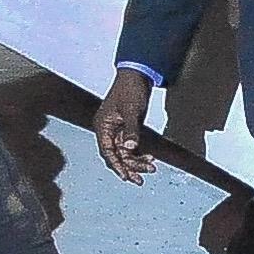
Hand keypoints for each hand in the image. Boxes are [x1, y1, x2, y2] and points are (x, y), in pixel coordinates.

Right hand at [94, 69, 155, 184]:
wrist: (138, 74)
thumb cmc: (130, 88)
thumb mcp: (132, 110)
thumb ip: (131, 130)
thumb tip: (130, 147)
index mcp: (103, 126)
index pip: (107, 152)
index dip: (116, 166)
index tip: (126, 177)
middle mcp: (107, 130)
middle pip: (115, 156)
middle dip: (128, 168)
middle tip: (140, 179)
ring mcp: (117, 130)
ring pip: (124, 153)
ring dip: (136, 162)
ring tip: (151, 169)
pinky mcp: (126, 129)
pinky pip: (130, 147)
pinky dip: (139, 154)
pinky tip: (149, 158)